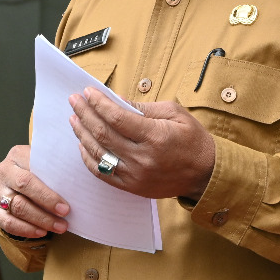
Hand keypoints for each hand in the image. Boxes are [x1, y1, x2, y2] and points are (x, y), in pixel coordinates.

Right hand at [0, 145, 70, 238]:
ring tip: (59, 227)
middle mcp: (3, 171)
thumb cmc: (39, 171)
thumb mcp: (44, 164)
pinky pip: (7, 223)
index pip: (32, 174)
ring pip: (17, 208)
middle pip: (24, 188)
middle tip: (65, 216)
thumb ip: (54, 169)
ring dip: (40, 220)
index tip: (66, 206)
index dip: (49, 193)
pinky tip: (42, 232)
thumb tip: (78, 182)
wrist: (19, 178)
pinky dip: (26, 229)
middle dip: (47, 205)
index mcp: (16, 155)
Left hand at [68, 87, 215, 199]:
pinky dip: (88, 158)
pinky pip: (102, 173)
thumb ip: (144, 107)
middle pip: (103, 133)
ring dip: (82, 134)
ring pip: (99, 153)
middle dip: (85, 114)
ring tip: (74, 118)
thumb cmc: (192, 139)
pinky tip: (82, 144)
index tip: (88, 92)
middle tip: (74, 100)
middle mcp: (142, 158)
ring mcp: (135, 175)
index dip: (99, 103)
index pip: (117, 117)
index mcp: (154, 136)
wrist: (205, 174)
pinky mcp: (132, 187)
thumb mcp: (174, 113)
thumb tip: (116, 100)